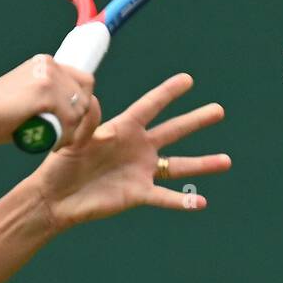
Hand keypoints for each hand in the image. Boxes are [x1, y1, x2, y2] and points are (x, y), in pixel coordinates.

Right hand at [0, 54, 94, 147]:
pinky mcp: (44, 93)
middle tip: (63, 135)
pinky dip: (65, 135)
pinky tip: (53, 143)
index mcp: (45, 62)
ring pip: (78, 109)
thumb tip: (70, 106)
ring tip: (55, 141)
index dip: (81, 102)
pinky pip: (69, 118)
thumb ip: (46, 93)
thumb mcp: (26, 94)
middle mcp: (49, 65)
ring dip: (71, 130)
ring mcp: (47, 77)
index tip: (72, 121)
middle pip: (84, 94)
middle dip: (78, 118)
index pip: (82, 80)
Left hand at [32, 72, 230, 231]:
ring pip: (178, 165)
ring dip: (202, 164)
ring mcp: (141, 171)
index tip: (187, 80)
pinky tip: (200, 203)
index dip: (168, 93)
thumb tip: (92, 101)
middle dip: (196, 120)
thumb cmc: (60, 165)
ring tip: (227, 161)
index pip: (150, 106)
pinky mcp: (138, 193)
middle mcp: (137, 148)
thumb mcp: (72, 139)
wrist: (56, 197)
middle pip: (173, 131)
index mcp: (122, 129)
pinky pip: (165, 197)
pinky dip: (182, 201)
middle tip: (218, 110)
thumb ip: (85, 122)